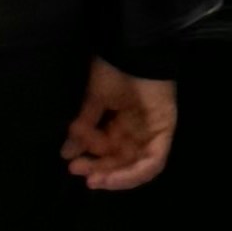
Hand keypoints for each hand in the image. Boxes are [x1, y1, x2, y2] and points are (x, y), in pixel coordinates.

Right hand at [65, 61, 175, 192]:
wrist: (133, 51)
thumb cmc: (114, 69)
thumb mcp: (94, 100)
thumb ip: (84, 128)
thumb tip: (67, 152)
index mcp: (120, 123)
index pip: (107, 151)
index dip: (91, 161)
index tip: (71, 165)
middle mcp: (136, 131)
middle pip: (120, 161)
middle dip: (99, 169)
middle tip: (80, 173)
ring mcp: (152, 133)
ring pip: (135, 166)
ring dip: (116, 176)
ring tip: (96, 179)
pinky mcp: (164, 132)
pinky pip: (153, 161)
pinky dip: (136, 172)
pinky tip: (117, 176)